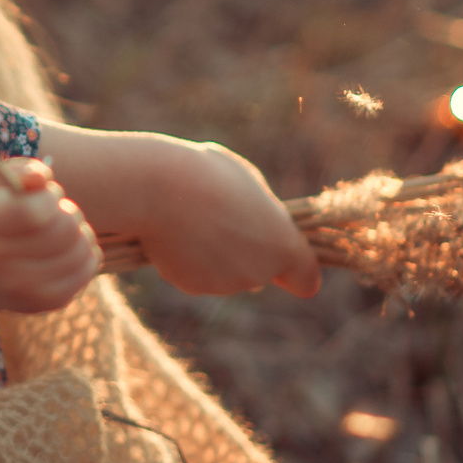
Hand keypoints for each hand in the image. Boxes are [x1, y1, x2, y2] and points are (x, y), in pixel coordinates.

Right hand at [0, 158, 99, 313]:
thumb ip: (19, 171)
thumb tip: (42, 179)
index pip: (34, 211)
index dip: (50, 197)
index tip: (45, 196)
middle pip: (65, 228)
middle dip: (66, 212)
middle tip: (55, 212)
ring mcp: (20, 287)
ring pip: (81, 248)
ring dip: (79, 231)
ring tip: (62, 230)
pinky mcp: (44, 302)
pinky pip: (88, 268)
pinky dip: (86, 252)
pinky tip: (67, 248)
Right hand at [135, 139, 316, 295]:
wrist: (157, 190)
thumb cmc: (208, 175)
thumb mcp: (248, 182)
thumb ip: (261, 211)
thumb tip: (256, 223)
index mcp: (283, 246)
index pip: (306, 279)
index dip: (297, 270)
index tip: (285, 259)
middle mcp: (259, 273)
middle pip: (261, 270)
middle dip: (248, 252)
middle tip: (224, 219)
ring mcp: (225, 284)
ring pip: (227, 273)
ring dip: (217, 254)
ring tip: (194, 220)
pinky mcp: (192, 286)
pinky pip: (197, 274)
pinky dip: (189, 260)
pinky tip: (177, 233)